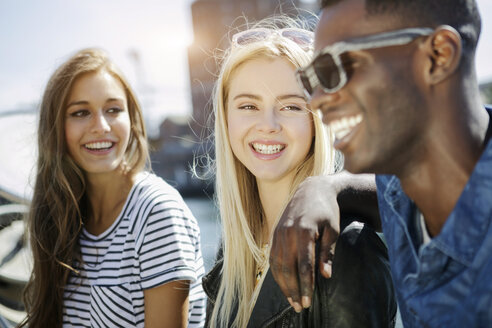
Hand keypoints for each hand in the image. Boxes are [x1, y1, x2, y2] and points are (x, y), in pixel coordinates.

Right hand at [269, 175, 339, 312]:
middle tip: (299, 307)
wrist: (311, 189)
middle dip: (293, 290)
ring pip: (277, 265)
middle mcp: (288, 232)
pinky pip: (272, 258)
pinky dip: (276, 273)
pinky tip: (283, 285)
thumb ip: (328, 253)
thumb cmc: (326, 211)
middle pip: (287, 268)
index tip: (308, 302)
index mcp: (304, 231)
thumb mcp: (333, 230)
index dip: (305, 285)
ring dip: (283, 285)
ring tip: (291, 301)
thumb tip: (325, 276)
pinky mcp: (274, 233)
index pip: (304, 265)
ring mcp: (278, 232)